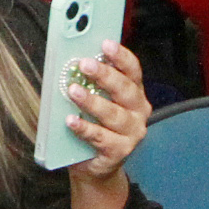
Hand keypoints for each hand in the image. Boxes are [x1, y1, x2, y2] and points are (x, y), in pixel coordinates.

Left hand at [62, 41, 148, 184]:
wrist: (95, 165)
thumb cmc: (94, 126)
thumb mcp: (94, 100)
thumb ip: (89, 83)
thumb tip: (71, 64)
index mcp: (133, 93)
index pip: (133, 70)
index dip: (120, 56)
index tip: (106, 43)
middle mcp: (138, 111)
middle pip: (124, 89)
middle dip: (105, 75)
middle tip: (84, 64)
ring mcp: (131, 133)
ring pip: (114, 114)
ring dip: (92, 101)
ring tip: (73, 90)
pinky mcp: (120, 151)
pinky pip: (101, 138)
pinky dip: (85, 128)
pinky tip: (71, 120)